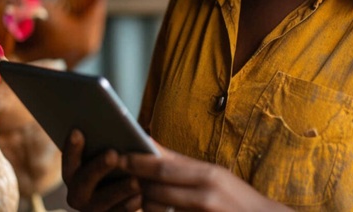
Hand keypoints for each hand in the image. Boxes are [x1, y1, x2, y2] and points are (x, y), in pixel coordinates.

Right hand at [62, 129, 142, 210]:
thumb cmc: (119, 165)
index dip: (71, 147)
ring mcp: (92, 209)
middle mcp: (77, 194)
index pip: (68, 160)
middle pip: (83, 181)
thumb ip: (110, 142)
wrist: (129, 194)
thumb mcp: (113, 154)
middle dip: (98, 167)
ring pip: (103, 200)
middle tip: (112, 154)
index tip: (78, 131)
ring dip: (119, 189)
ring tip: (135, 180)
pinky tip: (140, 196)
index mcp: (73, 174)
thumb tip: (120, 128)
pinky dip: (129, 205)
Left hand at [119, 143, 291, 211]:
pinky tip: (150, 210)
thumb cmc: (236, 198)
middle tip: (116, 173)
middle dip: (135, 181)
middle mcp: (205, 194)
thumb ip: (183, 166)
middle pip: (156, 188)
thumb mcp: (215, 176)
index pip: (164, 165)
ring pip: (157, 208)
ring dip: (143, 202)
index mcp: (209, 174)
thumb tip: (153, 147)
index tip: (119, 155)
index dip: (138, 161)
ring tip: (133, 196)